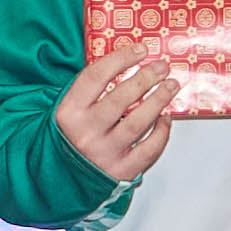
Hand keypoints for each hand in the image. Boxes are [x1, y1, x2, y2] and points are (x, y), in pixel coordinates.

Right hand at [57, 45, 179, 189]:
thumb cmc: (70, 139)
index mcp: (69, 112)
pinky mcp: (121, 171)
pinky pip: (149, 149)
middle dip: (146, 77)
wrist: (60, 180)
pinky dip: (161, 132)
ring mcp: (104, 153)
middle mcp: (85, 132)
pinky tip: (165, 118)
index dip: (121, 59)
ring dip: (159, 100)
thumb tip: (128, 65)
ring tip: (170, 86)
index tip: (140, 50)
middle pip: (121, 97)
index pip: (96, 77)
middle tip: (162, 67)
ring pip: (138, 122)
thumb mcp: (69, 111)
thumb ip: (91, 91)